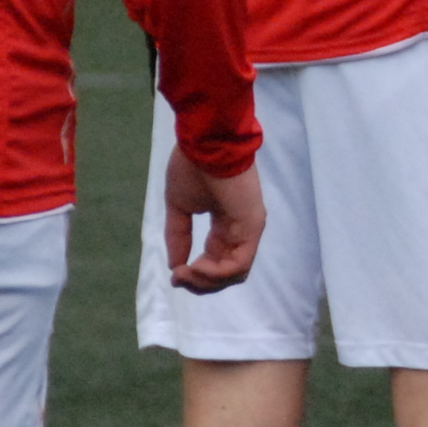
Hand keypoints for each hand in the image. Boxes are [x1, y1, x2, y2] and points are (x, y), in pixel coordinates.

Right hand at [164, 145, 264, 292]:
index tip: (174, 275)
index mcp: (224, 224)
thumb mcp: (179, 207)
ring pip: (235, 273)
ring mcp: (248, 229)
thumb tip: (175, 267)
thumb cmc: (193, 166)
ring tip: (186, 272)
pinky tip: (196, 267)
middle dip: (200, 282)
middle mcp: (239, 230)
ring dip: (207, 281)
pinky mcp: (252, 227)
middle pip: (226, 272)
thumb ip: (178, 236)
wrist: (205, 143)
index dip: (195, 274)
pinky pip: (239, 263)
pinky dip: (217, 273)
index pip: (216, 260)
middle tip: (178, 278)